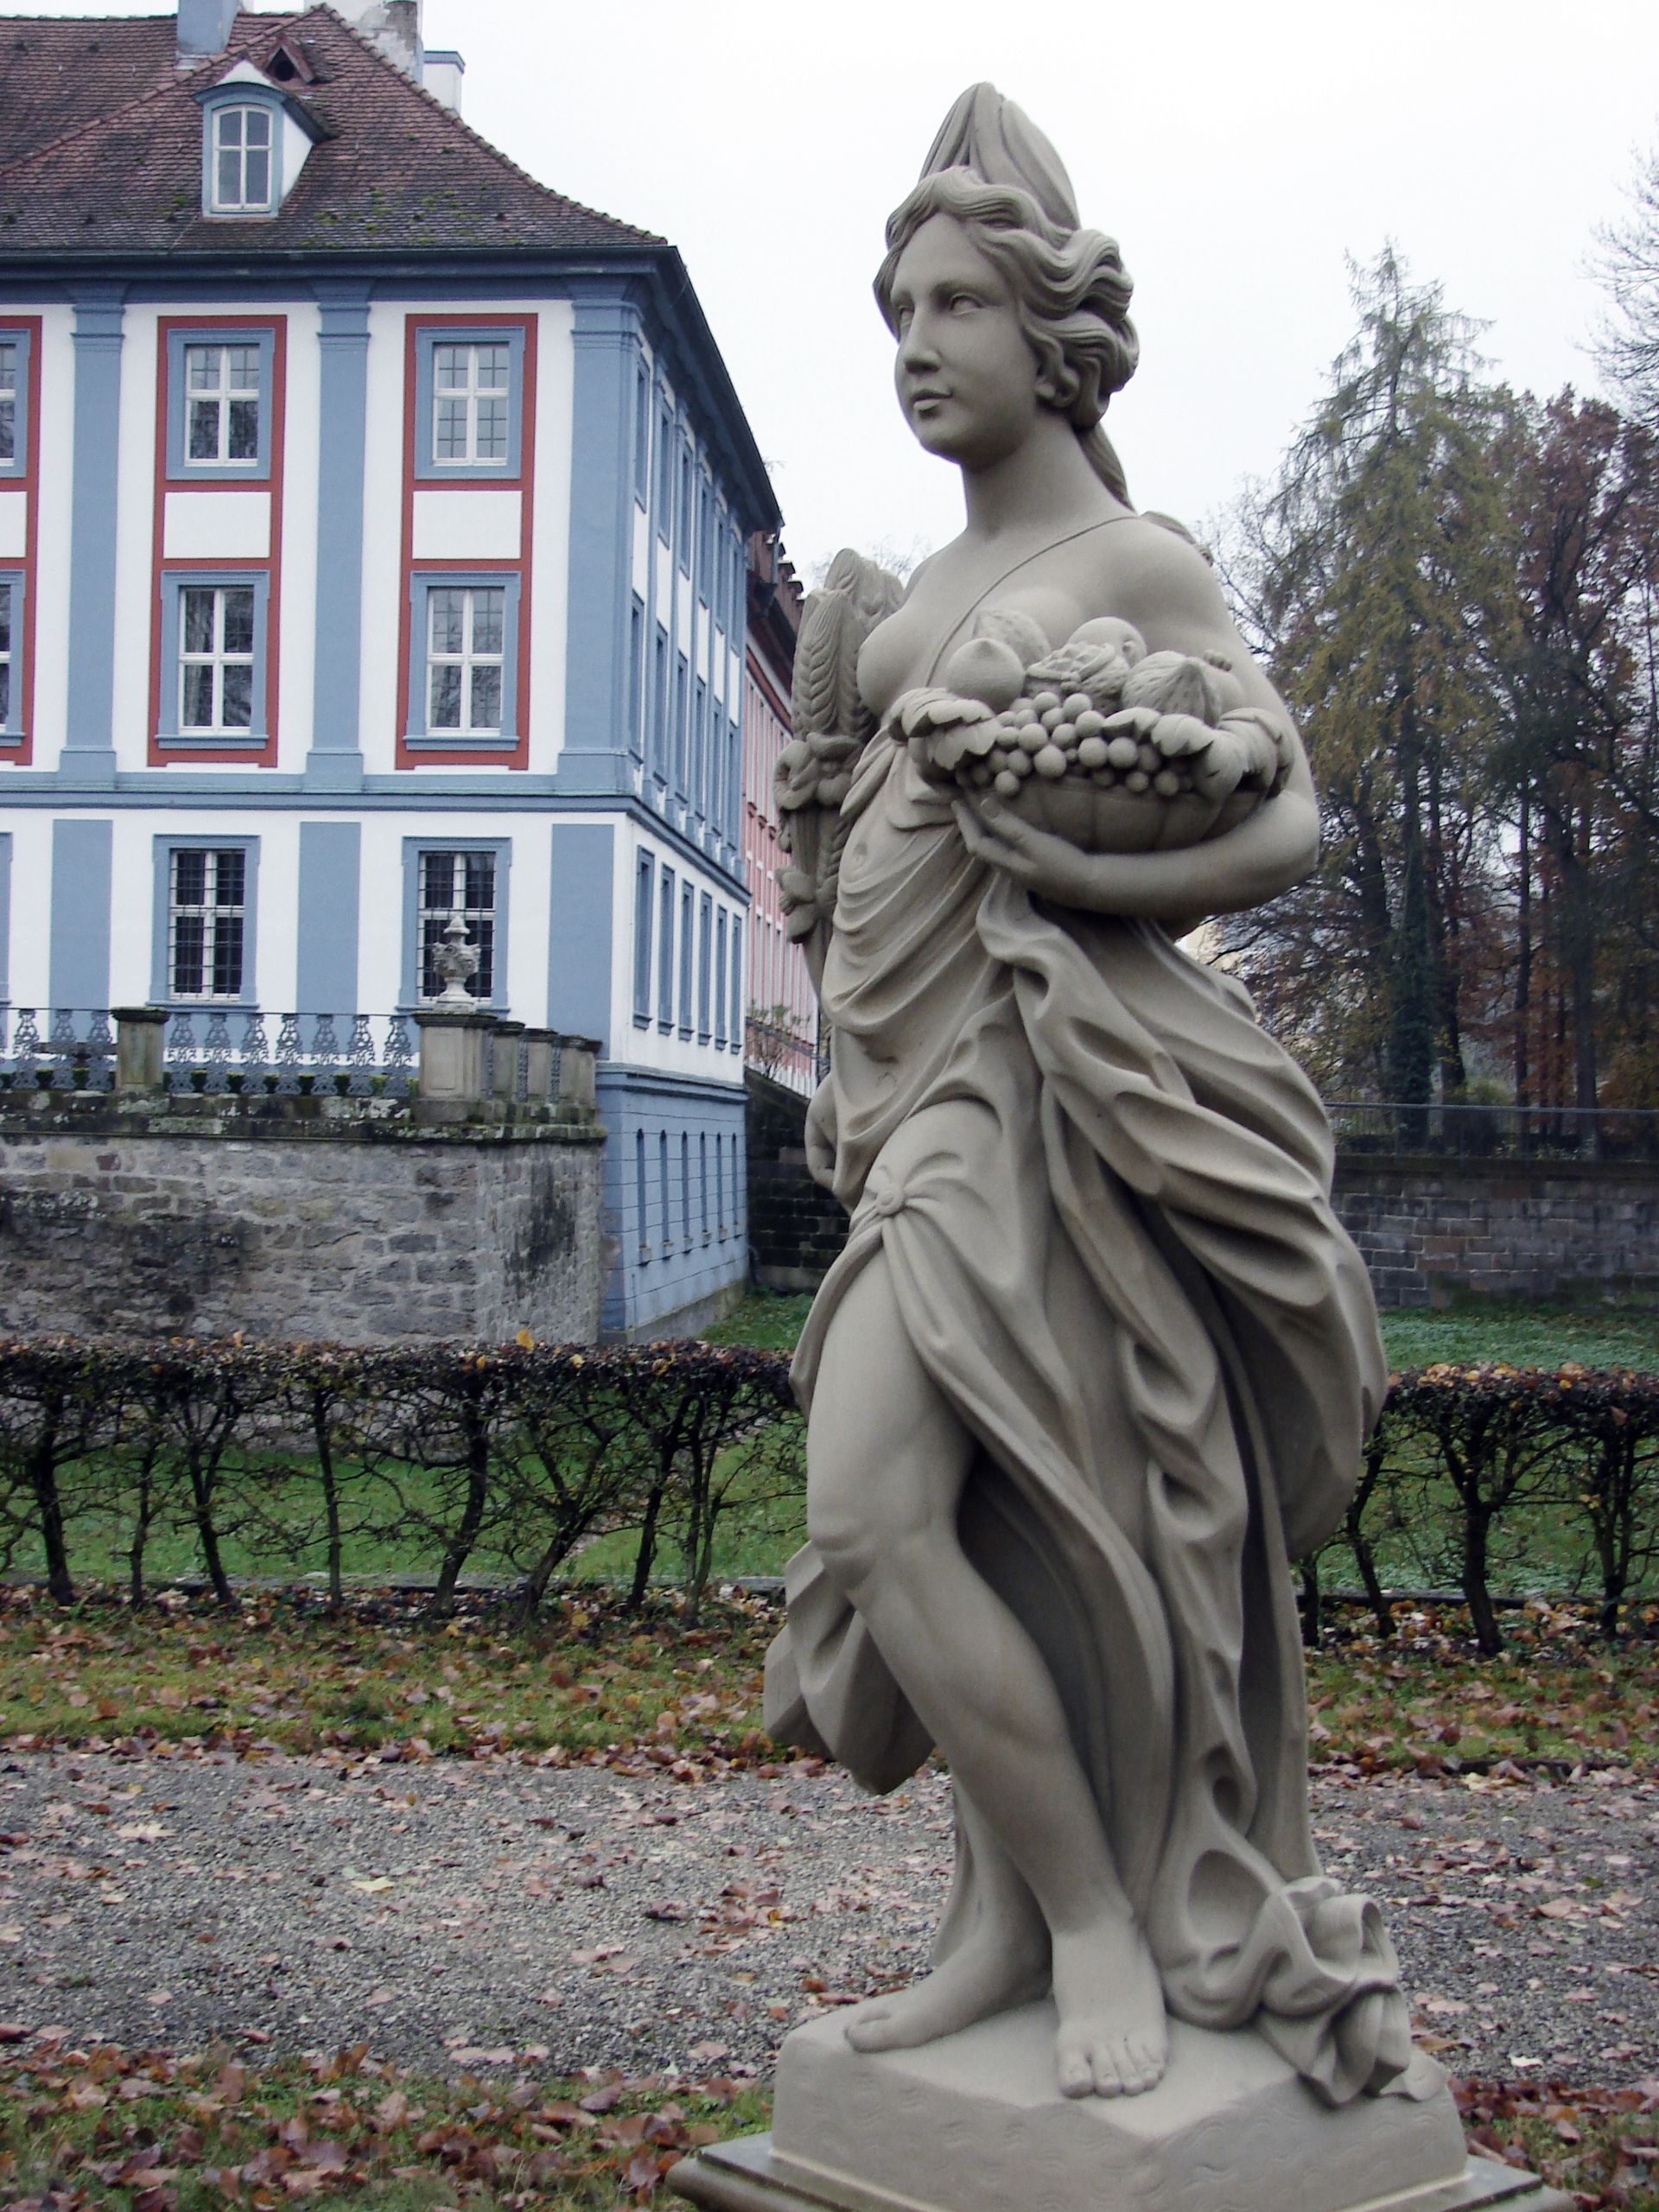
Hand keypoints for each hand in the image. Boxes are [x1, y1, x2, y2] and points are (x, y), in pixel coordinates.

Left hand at [953, 795, 1107, 907]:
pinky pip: (1006, 849)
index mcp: (1005, 863)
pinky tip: (1005, 827)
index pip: (975, 841)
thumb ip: (1008, 825)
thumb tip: (982, 804)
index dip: (965, 821)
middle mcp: (1009, 868)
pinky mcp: (1032, 868)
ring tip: (978, 812)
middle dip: (970, 824)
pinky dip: (999, 834)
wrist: (1089, 885)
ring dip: (983, 829)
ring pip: (993, 849)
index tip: (957, 800)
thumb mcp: (1034, 842)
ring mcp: (1020, 870)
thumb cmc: (1062, 864)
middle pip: (981, 846)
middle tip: (963, 802)